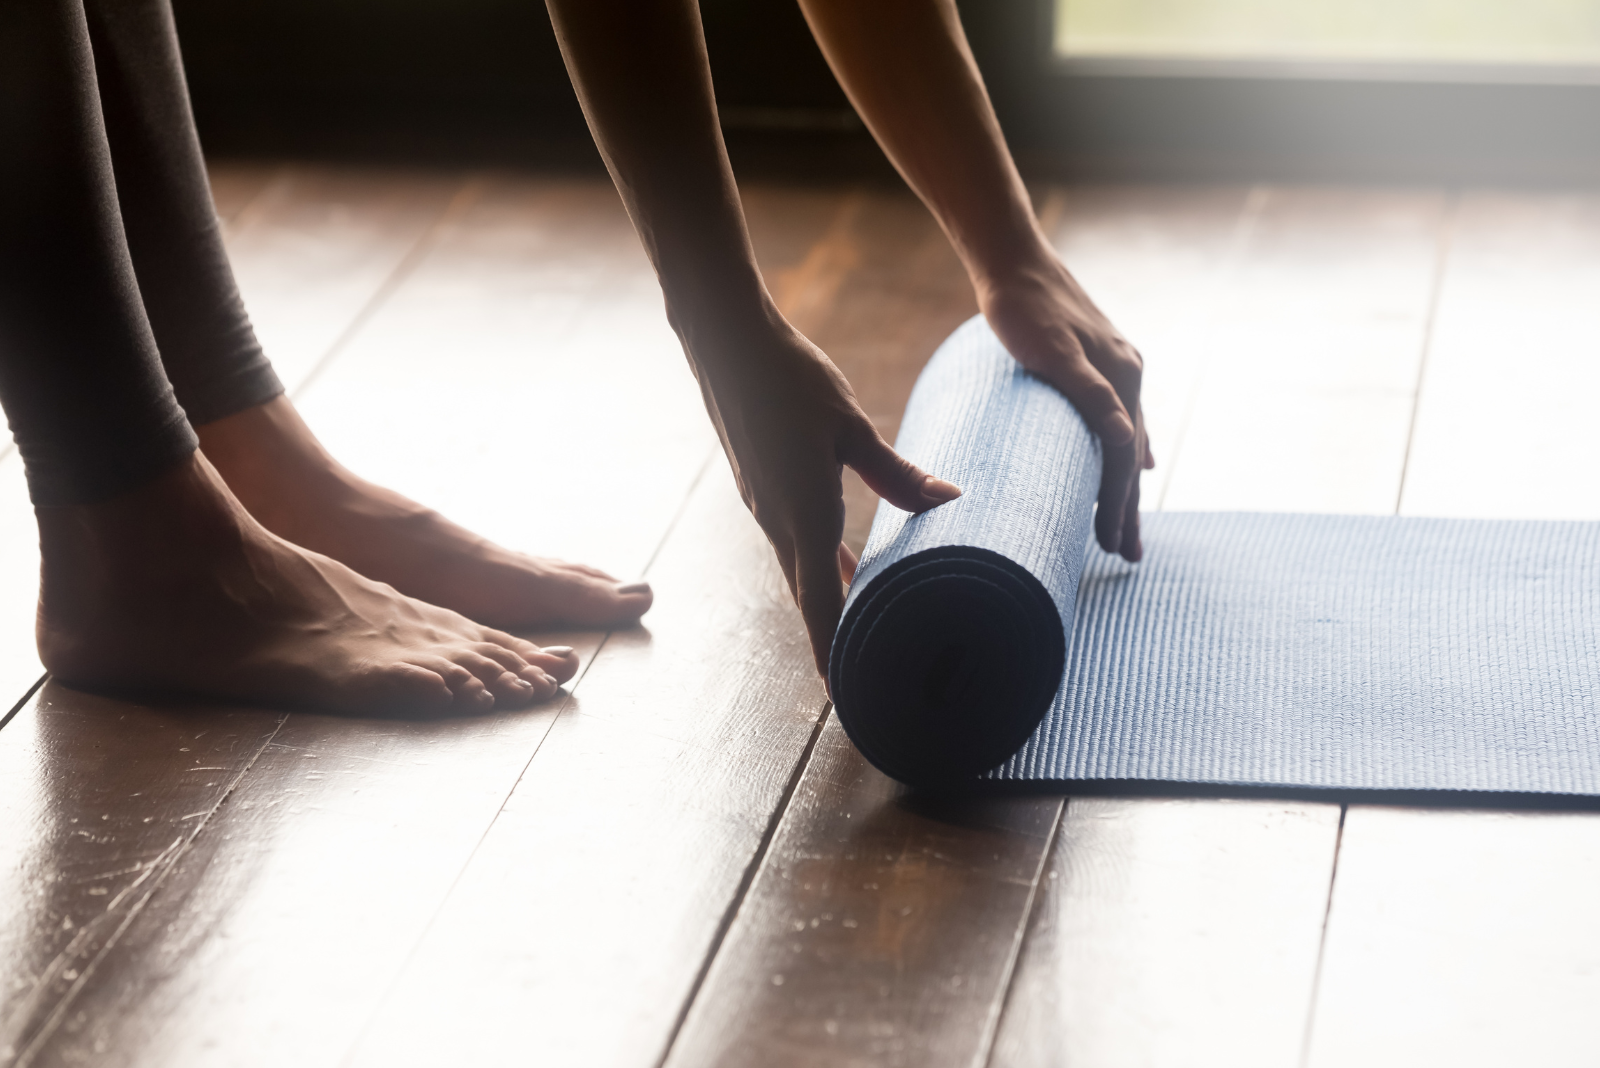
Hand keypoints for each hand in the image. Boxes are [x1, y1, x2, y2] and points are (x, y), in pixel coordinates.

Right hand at [694, 318, 960, 681]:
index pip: (820, 599)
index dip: (833, 649)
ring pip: (801, 569)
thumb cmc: (789, 376)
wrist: (723, 340)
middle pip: (810, 595)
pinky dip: (819, 566)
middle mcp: (776, 519)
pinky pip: (794, 542)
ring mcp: (764, 505)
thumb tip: (948, 501)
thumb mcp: (851, 424)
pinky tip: (845, 566)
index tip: (845, 693)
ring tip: (865, 631)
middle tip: (865, 678)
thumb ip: (896, 471)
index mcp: (802, 511)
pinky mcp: (761, 488)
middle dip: (834, 639)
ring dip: (830, 602)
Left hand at [976, 255, 1153, 560]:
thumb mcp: (1055, 353)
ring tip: (1124, 525)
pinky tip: (1129, 462)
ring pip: (1125, 441)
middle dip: (1127, 510)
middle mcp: (1127, 375)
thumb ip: (1090, 395)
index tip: (1114, 549)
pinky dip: (1125, 449)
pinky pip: (1119, 419)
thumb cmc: (1024, 308)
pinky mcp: (1096, 362)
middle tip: (1126, 557)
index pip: (1123, 459)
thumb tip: (1127, 444)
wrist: (1013, 260)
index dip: (1119, 507)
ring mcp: (1115, 368)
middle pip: (1130, 458)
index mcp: (1121, 378)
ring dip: (1125, 486)